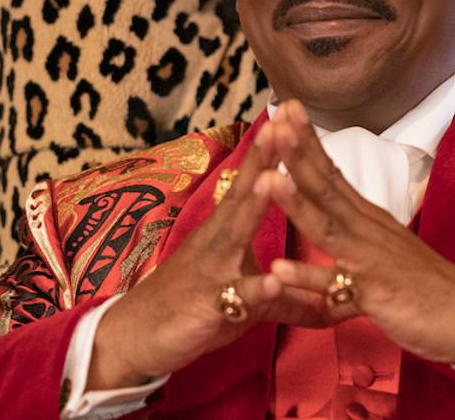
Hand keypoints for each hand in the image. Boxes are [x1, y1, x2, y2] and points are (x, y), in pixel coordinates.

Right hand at [87, 124, 329, 389]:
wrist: (135, 337)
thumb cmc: (192, 309)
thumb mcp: (243, 299)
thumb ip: (280, 293)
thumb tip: (320, 297)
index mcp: (226, 231)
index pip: (251, 183)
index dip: (270, 152)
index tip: (290, 117)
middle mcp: (216, 241)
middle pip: (241, 194)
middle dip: (264, 160)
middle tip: (283, 125)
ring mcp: (209, 271)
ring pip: (233, 235)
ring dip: (253, 208)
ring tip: (273, 180)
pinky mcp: (205, 306)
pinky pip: (233, 297)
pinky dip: (254, 289)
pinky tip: (273, 281)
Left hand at [262, 100, 454, 368]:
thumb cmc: (424, 284)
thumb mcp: (383, 248)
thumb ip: (353, 230)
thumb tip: (332, 208)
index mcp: (366, 216)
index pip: (332, 171)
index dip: (308, 140)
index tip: (287, 106)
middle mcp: (367, 228)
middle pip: (327, 185)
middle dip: (298, 152)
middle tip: (277, 115)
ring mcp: (370, 258)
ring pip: (328, 227)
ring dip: (296, 203)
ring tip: (268, 178)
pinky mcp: (373, 293)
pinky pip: (334, 285)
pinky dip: (306, 276)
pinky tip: (278, 268)